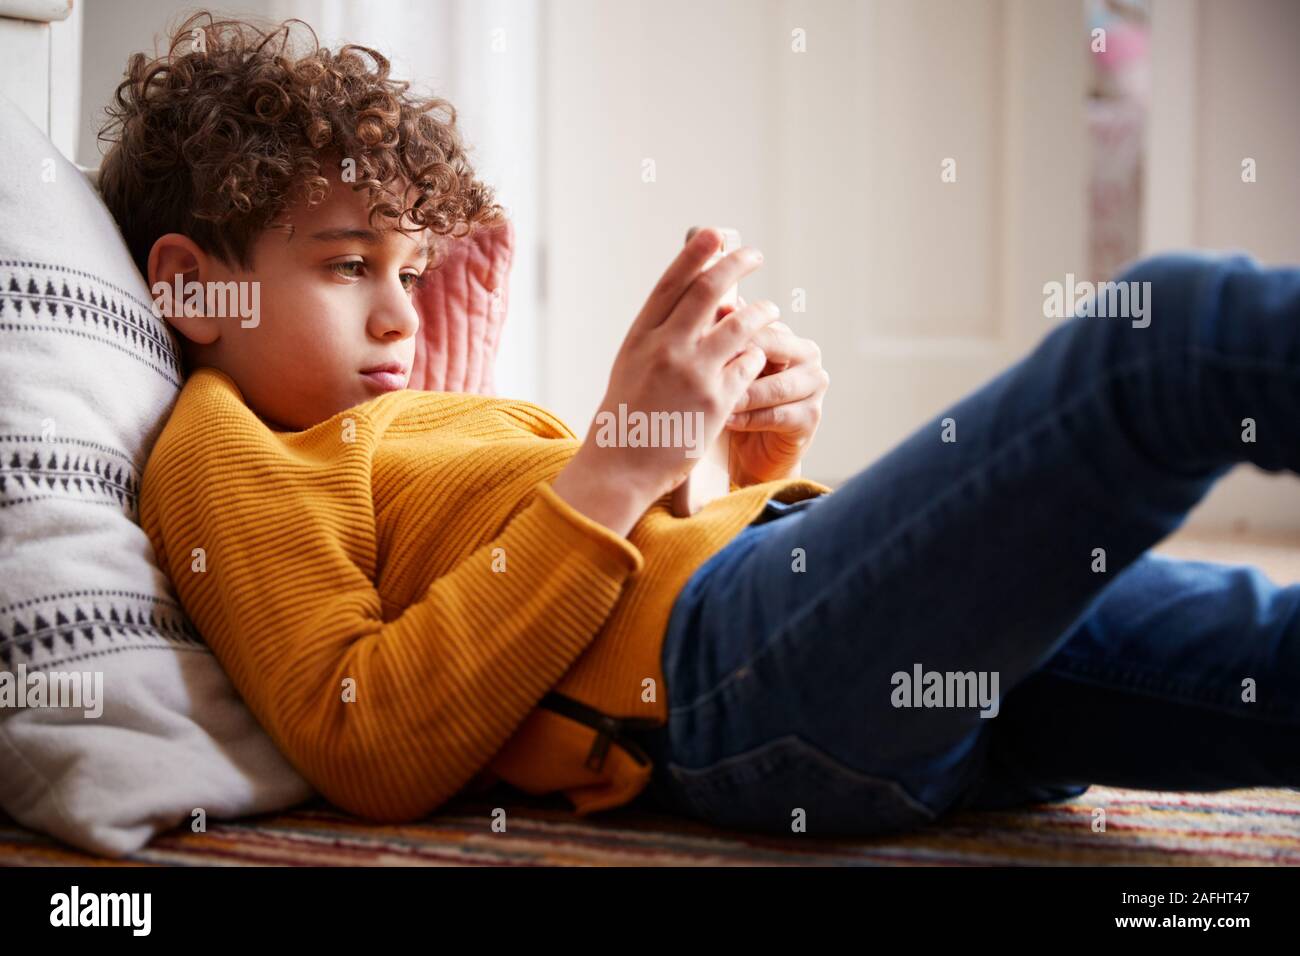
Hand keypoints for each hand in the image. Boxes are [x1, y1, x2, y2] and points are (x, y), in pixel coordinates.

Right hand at [555, 228, 779, 527]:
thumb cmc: (625, 421)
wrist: (620, 469)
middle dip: (736, 264)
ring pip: (740, 324)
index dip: (695, 254)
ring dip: (761, 311)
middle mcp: (665, 347)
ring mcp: (692, 372)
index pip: (671, 284)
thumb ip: (657, 338)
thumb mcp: (630, 369)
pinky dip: (756, 356)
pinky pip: (749, 364)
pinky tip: (760, 357)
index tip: (715, 233)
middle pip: (708, 290)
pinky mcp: (717, 400)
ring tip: (771, 309)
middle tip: (754, 253)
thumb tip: (688, 308)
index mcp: (640, 337)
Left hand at [721, 295, 828, 484]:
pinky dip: (748, 419)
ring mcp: (814, 386)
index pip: (757, 325)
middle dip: (735, 362)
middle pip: (771, 349)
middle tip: (703, 371)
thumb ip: (722, 338)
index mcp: (786, 335)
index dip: (725, 334)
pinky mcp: (811, 417)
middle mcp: (806, 355)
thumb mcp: (723, 369)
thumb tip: (714, 305)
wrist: (748, 453)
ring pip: (774, 386)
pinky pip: (777, 415)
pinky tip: (725, 421)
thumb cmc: (733, 403)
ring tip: (710, 401)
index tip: (694, 342)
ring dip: (741, 395)